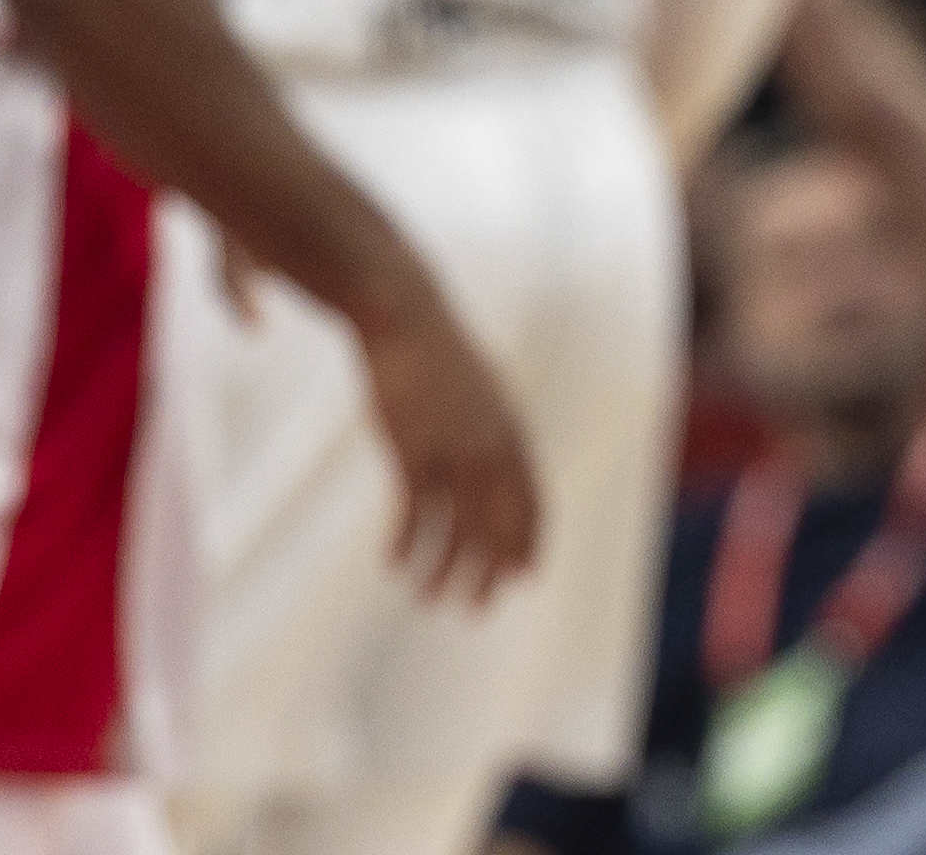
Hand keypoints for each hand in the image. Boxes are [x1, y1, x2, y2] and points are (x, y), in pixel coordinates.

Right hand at [349, 279, 538, 602]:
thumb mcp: (478, 389)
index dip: (528, 541)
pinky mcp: (412, 450)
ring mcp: (451, 448)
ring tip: (428, 599)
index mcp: (511, 429)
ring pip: (454, 528)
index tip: (524, 578)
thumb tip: (500, 457)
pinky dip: (405, 544)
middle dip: (490, 571)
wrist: (404, 315)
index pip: (531, 499)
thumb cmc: (438, 355)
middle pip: (497, 523)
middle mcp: (489, 444)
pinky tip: (394, 566)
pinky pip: (413, 513)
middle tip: (477, 610)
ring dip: (443, 570)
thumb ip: (492, 427)